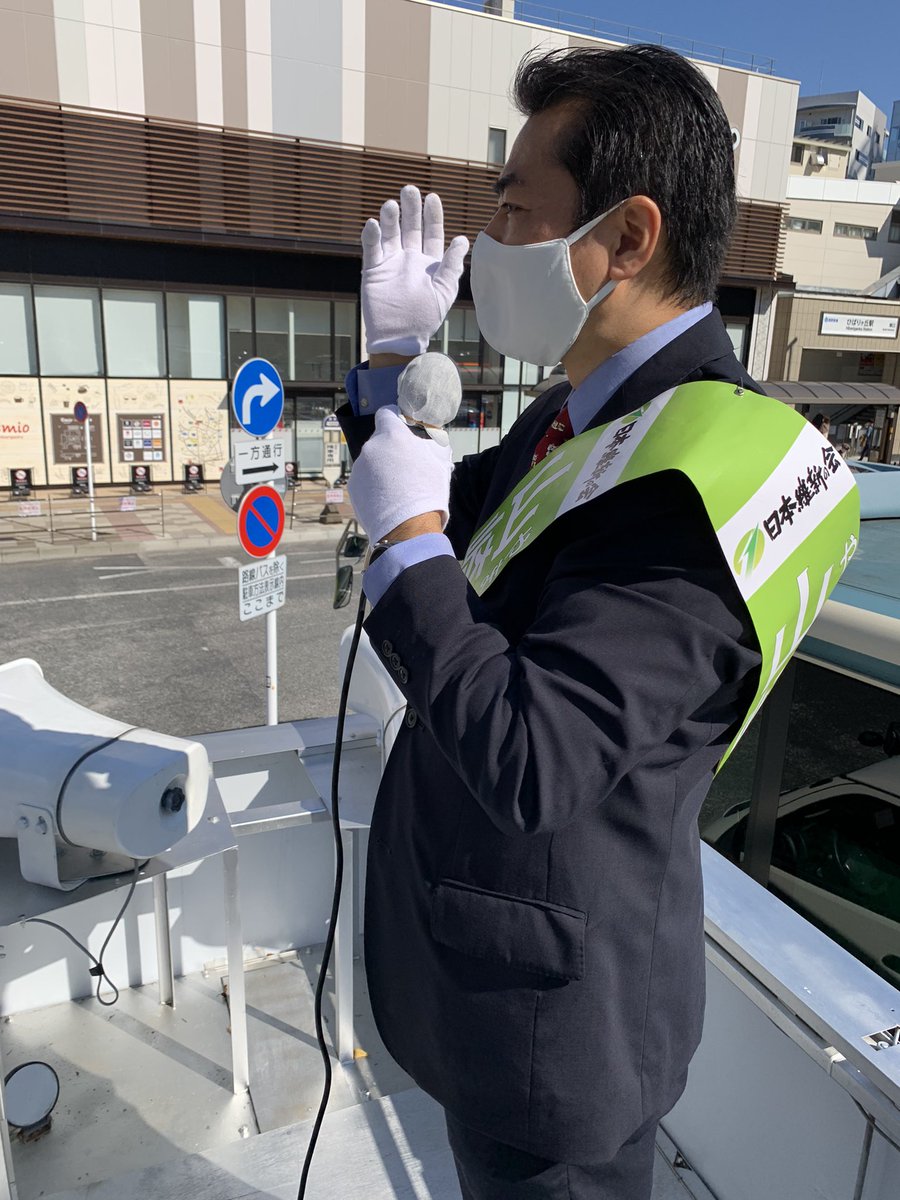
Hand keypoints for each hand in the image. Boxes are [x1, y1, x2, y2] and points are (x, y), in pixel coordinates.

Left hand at [347, 405, 452, 543]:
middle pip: (379, 441)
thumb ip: (429, 443)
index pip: (386, 413)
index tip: (400, 427)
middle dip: (390, 450)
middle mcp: (371, 447)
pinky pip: (364, 479)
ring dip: (380, 469)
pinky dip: (372, 485)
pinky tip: (386, 499)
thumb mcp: (439, 461)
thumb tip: (427, 439)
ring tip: (395, 488)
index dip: (394, 419)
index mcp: (392, 435)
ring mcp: (359, 467)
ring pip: (371, 462)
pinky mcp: (352, 486)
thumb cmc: (428, 493)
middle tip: (404, 467)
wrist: (408, 528)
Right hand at [362, 186, 468, 356]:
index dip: (432, 215)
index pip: (431, 232)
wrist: (400, 338)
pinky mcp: (373, 271)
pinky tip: (373, 224)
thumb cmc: (425, 318)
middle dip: (410, 208)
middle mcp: (410, 258)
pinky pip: (372, 249)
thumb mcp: (444, 292)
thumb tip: (463, 239)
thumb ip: (452, 265)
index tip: (432, 197)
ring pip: (390, 234)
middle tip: (409, 189)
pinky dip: (371, 236)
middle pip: (410, 227)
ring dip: (390, 218)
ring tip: (390, 205)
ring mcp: (391, 263)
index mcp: (429, 262)